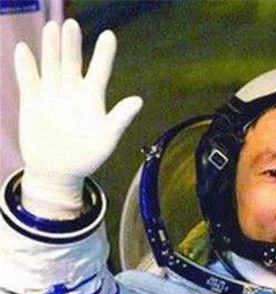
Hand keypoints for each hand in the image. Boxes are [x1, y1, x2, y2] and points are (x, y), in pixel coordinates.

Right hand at [14, 19, 142, 215]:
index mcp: (93, 98)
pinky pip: (28, 81)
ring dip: (51, 48)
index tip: (109, 36)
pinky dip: (26, 67)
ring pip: (51, 66)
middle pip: (72, 62)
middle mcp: (72, 91)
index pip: (100, 71)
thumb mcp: (106, 138)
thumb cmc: (86, 156)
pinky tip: (24, 50)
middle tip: (71, 25)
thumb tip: (138, 101)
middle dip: (71, 44)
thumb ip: (120, 119)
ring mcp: (51, 94)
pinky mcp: (32, 102)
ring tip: (52, 28)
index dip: (104, 54)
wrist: (58, 172)